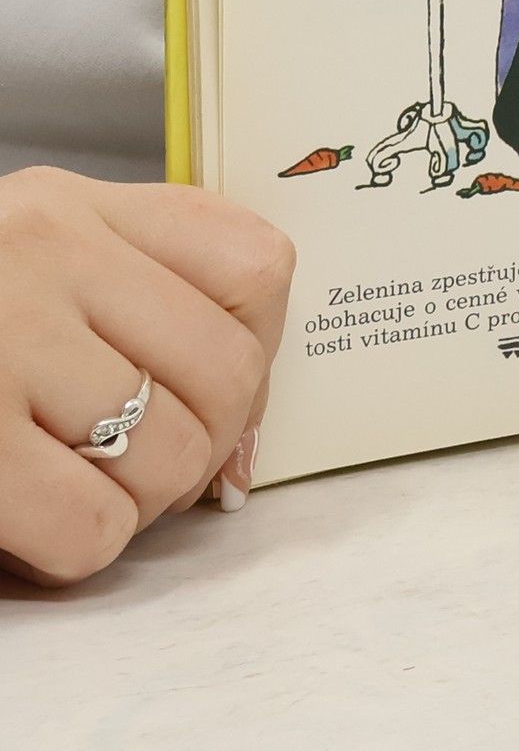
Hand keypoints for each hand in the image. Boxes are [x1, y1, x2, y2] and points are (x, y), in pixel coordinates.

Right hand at [0, 167, 294, 586]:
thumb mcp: (28, 260)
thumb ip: (138, 300)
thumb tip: (241, 442)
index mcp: (70, 204)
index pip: (256, 266)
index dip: (259, 348)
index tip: (220, 393)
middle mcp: (41, 252)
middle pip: (229, 372)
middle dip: (207, 443)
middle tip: (147, 464)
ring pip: (170, 454)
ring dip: (139, 500)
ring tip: (80, 486)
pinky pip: (89, 526)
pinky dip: (79, 546)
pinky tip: (32, 521)